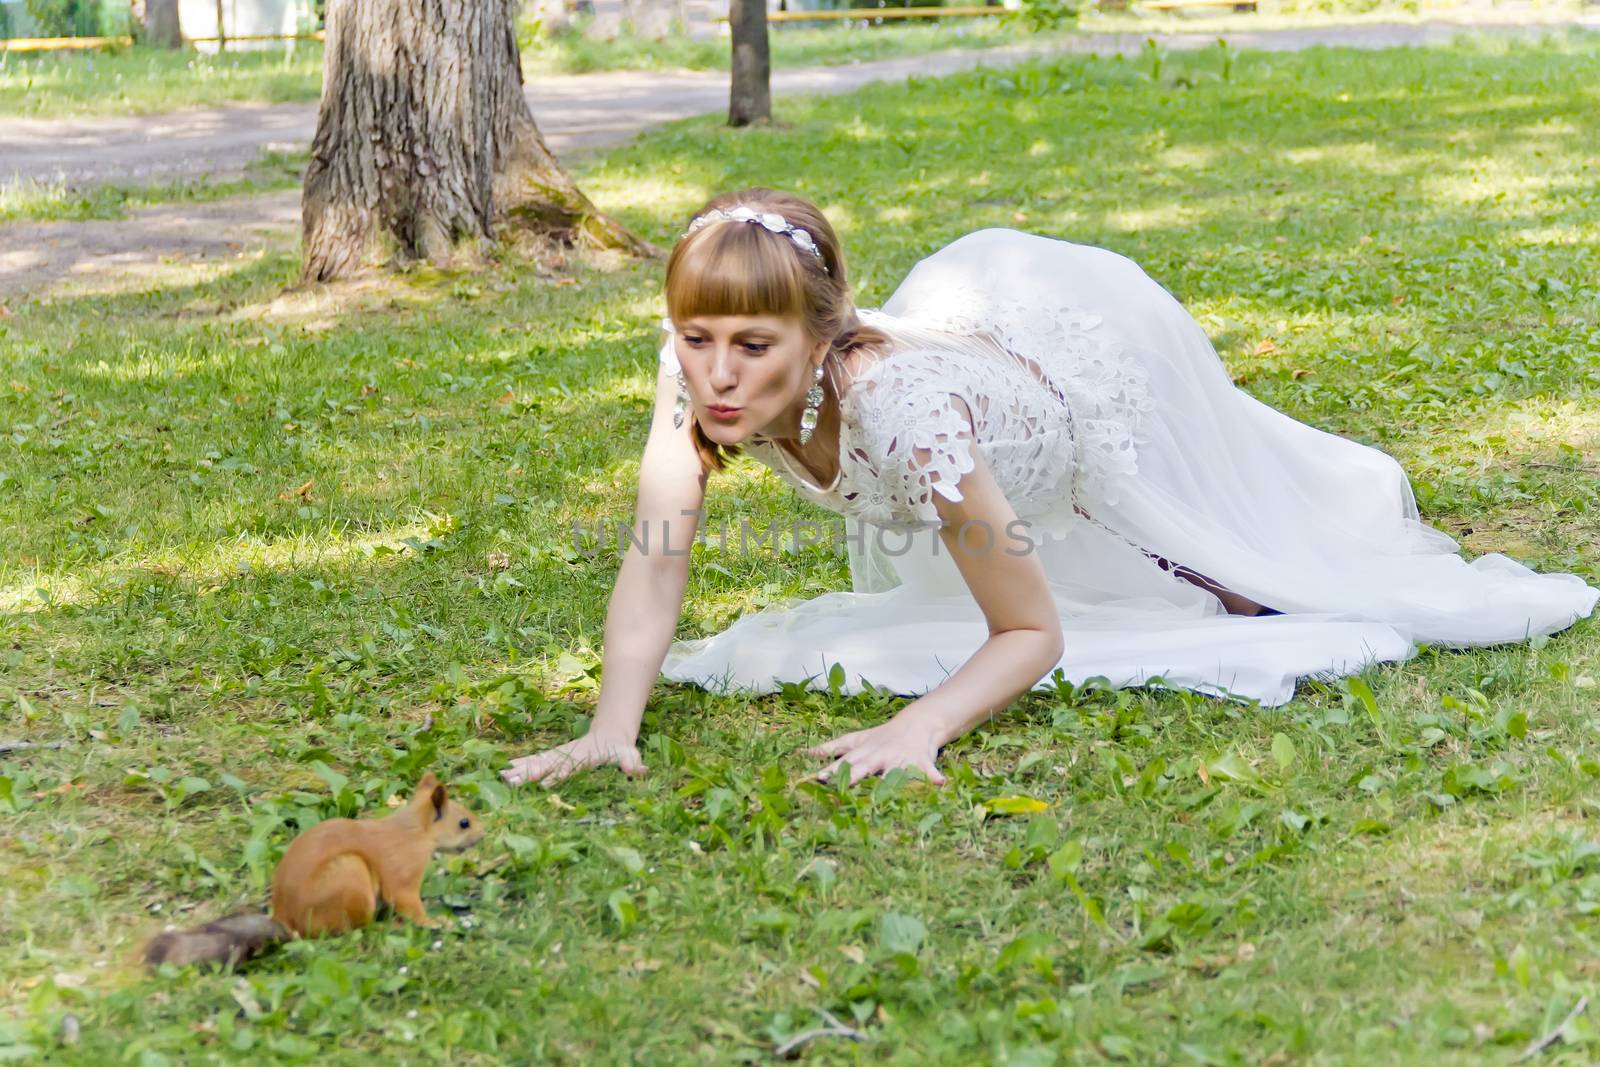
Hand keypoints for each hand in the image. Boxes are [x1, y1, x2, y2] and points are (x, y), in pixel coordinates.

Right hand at [501, 731, 646, 787]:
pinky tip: (505, 772)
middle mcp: (568, 755)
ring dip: (521, 769)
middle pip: (547, 763)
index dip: (560, 773)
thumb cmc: (620, 748)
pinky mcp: (554, 757)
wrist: (611, 732)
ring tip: (502, 777)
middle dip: (531, 771)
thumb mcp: (629, 754)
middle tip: (513, 780)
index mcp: (584, 756)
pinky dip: (520, 766)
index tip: (548, 781)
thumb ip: (633, 762)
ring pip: (537, 761)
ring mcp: (559, 755)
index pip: (570, 766)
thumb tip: (639, 770)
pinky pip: (535, 761)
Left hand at [806, 718, 946, 786]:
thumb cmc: (882, 737)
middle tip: (841, 786)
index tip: (818, 778)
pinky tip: (940, 783)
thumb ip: (834, 748)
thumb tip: (806, 753)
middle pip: (865, 768)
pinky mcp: (920, 762)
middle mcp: (880, 756)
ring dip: (891, 780)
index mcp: (865, 752)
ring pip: (895, 772)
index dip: (833, 770)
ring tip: (886, 790)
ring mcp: (900, 759)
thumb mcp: (858, 740)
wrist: (917, 724)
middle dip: (853, 777)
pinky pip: (928, 771)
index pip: (845, 762)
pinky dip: (934, 777)